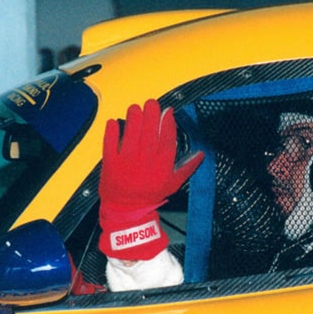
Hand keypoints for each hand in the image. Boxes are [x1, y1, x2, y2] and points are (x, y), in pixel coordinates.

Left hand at [98, 99, 203, 260]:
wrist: (127, 210)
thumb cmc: (151, 194)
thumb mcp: (173, 183)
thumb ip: (187, 167)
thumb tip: (201, 154)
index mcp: (163, 163)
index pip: (167, 136)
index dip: (167, 121)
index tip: (168, 111)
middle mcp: (146, 158)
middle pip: (150, 129)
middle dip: (151, 113)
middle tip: (151, 103)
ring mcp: (127, 159)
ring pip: (132, 131)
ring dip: (134, 117)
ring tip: (135, 108)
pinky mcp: (111, 161)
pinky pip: (110, 142)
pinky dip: (112, 130)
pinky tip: (114, 122)